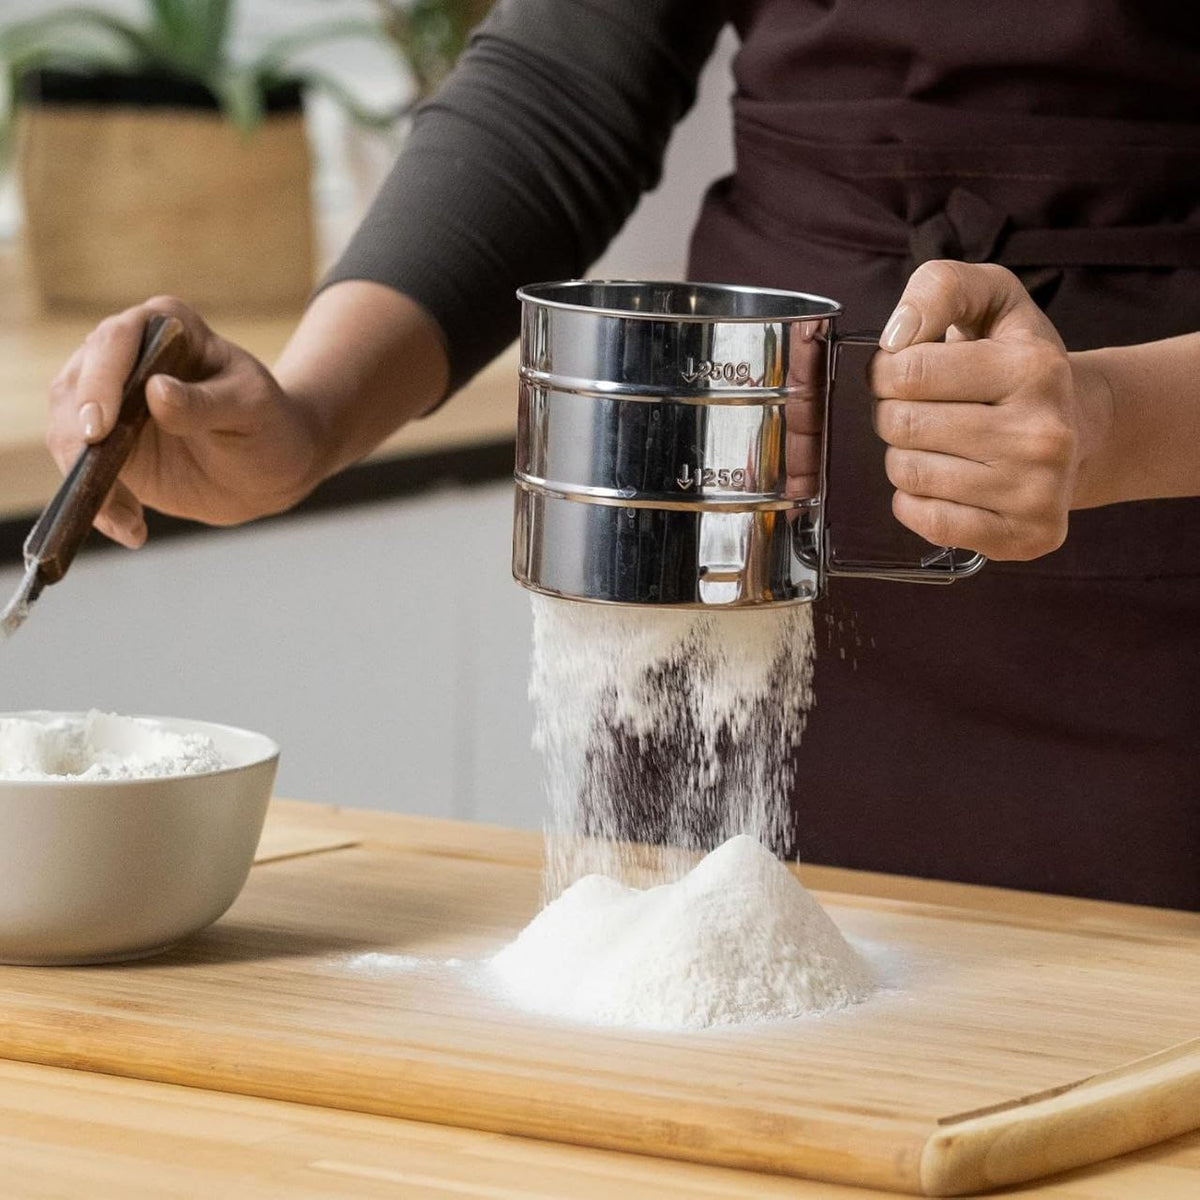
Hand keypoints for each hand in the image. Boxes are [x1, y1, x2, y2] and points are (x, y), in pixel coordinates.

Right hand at [47, 296, 324, 547]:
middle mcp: (126, 352)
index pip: (117, 340)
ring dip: (83, 474)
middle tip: (94, 473)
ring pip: (66, 426)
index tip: (98, 426)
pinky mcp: (104, 441)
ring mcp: (109, 397)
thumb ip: (206, 403)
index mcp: (167, 325)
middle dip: (76, 430)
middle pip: (77, 381)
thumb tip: (157, 392)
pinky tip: (131, 529)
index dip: (101, 380)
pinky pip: (80, 467)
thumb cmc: (269, 426)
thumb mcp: (252, 411)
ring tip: (126, 519)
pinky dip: (98, 501)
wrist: (269, 468)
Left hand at [869, 261, 1110, 560]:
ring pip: (908, 474)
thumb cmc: (1017, 363)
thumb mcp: (990, 300)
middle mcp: (1043, 433)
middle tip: (921, 411)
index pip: (906, 370)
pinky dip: (914, 501)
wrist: (1080, 428)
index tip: (904, 373)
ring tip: (937, 444)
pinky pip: (927, 521)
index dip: (886, 371)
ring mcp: (1037, 491)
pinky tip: (942, 481)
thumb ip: (940, 288)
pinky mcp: (1024, 536)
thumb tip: (897, 336)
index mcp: (1034, 367)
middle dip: (894, 414)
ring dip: (904, 457)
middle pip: (901, 425)